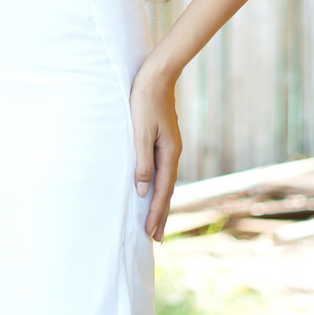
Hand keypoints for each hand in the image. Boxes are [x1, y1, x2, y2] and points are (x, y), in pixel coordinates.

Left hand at [130, 57, 181, 242]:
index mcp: (169, 153)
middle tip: (157, 239)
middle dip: (161, 215)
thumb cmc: (144, 100)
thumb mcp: (140, 132)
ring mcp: (171, 147)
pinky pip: (164, 171)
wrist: (157, 75)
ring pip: (166, 182)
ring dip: (161, 203)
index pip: (162, 191)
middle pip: (168, 191)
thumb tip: (141, 190)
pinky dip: (160, 187)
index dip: (155, 213)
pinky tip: (155, 190)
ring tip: (157, 222)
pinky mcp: (165, 141)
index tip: (150, 233)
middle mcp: (173, 153)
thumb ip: (142, 162)